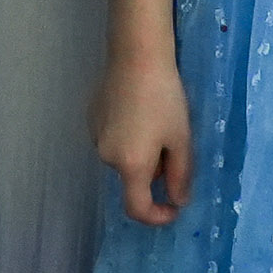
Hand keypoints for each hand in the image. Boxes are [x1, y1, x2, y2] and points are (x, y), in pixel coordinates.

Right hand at [90, 45, 192, 227]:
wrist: (137, 56)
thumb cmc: (165, 98)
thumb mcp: (181, 139)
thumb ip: (180, 176)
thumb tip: (178, 201)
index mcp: (131, 165)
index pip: (137, 208)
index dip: (157, 216)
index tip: (174, 206)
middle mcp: (107, 157)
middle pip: (133, 178)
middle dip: (155, 170)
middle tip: (173, 141)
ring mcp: (95, 137)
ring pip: (123, 158)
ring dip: (141, 152)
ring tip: (156, 120)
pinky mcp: (91, 119)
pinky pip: (113, 139)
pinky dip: (128, 136)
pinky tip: (138, 109)